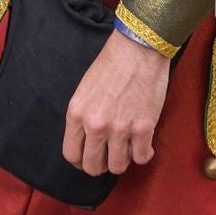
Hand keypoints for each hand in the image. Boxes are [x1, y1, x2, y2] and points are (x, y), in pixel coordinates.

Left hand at [63, 30, 170, 175]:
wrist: (138, 47)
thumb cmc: (112, 63)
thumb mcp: (85, 89)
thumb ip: (84, 116)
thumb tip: (88, 140)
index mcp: (77, 113)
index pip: (71, 154)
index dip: (81, 161)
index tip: (89, 158)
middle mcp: (96, 125)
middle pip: (93, 166)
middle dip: (101, 165)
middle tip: (109, 156)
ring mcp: (120, 129)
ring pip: (117, 166)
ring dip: (123, 160)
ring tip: (127, 148)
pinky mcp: (144, 128)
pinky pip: (141, 158)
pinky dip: (143, 154)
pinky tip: (144, 145)